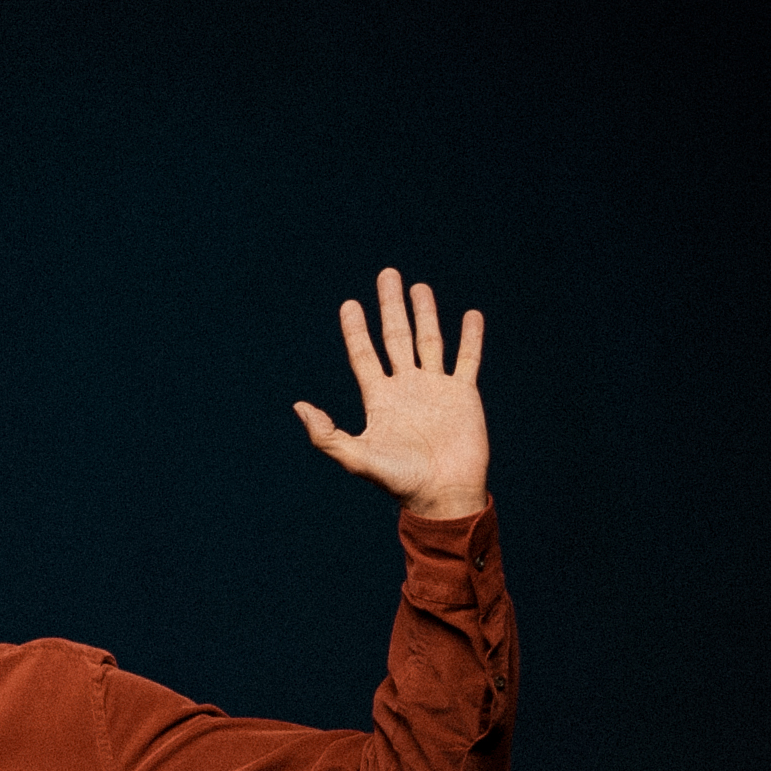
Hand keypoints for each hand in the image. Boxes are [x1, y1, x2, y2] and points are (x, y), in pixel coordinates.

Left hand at [294, 269, 489, 519]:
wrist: (443, 495)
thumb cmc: (400, 482)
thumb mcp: (356, 458)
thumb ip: (326, 434)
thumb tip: (299, 406)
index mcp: (380, 399)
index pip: (364, 355)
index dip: (356, 330)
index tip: (349, 304)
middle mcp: (406, 388)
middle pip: (395, 337)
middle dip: (390, 307)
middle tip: (387, 275)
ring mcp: (435, 389)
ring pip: (429, 341)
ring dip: (424, 313)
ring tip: (419, 287)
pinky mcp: (463, 395)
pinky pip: (467, 359)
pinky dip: (470, 337)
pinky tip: (470, 315)